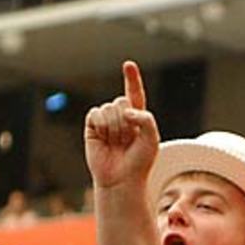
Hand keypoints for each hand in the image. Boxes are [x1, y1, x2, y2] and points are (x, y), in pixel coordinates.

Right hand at [84, 61, 159, 189]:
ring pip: (109, 108)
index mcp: (137, 117)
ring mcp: (106, 120)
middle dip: (126, 121)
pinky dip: (102, 126)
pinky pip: (96, 114)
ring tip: (117, 143)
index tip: (128, 65)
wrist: (121, 179)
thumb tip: (125, 110)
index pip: (135, 94)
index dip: (131, 79)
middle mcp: (121, 116)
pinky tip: (104, 140)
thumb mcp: (152, 139)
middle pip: (122, 101)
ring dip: (115, 128)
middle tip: (128, 140)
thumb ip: (146, 119)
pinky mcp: (92, 126)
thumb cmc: (139, 161)